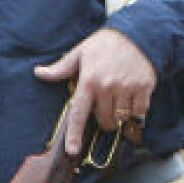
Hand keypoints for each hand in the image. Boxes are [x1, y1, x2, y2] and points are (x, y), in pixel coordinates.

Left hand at [33, 28, 157, 154]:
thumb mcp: (80, 53)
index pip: (79, 113)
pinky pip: (139, 112)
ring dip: (120, 115)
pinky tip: (133, 98)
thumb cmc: (106, 44)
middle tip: (105, 105)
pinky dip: (136, 110)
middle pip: (104, 120)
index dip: (74, 134)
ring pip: (121, 118)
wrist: (137, 32)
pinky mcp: (144, 87)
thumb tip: (39, 73)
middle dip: (104, 120)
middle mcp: (107, 86)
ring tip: (120, 99)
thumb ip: (61, 68)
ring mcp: (127, 88)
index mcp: (89, 80)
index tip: (72, 150)